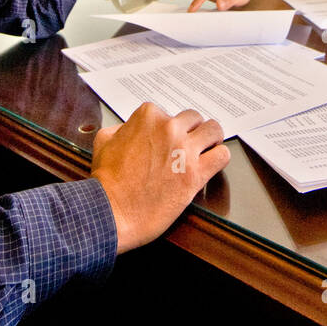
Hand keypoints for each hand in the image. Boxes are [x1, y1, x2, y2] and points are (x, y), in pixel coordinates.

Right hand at [91, 104, 229, 253]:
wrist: (111, 212)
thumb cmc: (106, 181)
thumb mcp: (104, 141)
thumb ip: (122, 128)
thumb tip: (131, 129)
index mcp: (148, 117)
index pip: (169, 113)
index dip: (168, 129)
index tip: (166, 141)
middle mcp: (168, 128)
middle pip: (194, 119)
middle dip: (191, 132)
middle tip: (187, 146)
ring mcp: (184, 150)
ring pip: (214, 130)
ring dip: (211, 140)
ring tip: (206, 150)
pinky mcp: (196, 173)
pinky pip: (222, 155)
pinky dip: (219, 158)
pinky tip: (210, 165)